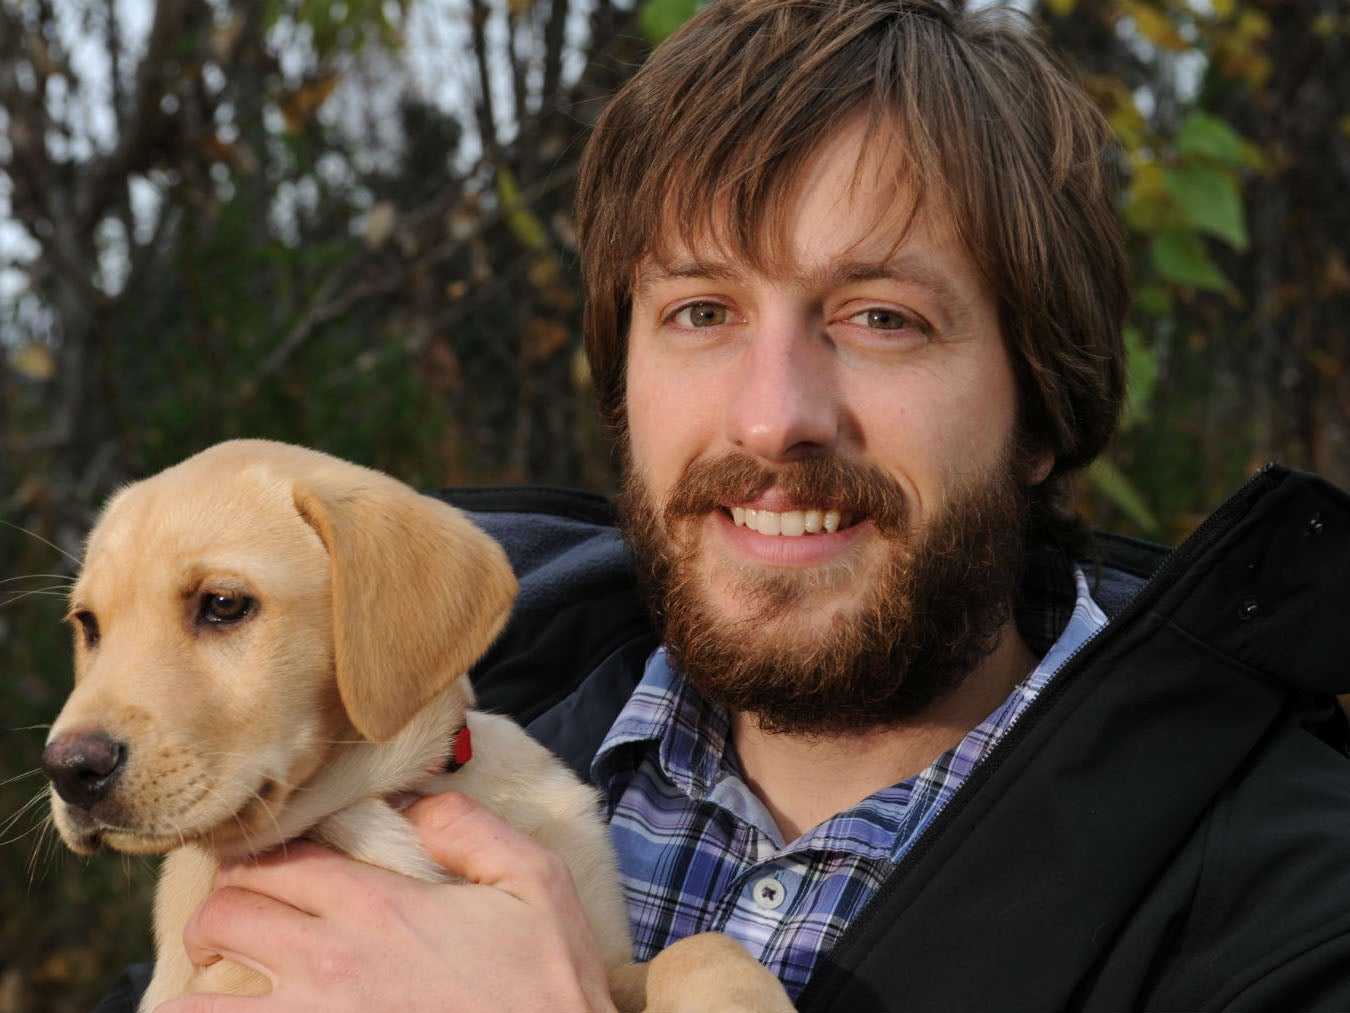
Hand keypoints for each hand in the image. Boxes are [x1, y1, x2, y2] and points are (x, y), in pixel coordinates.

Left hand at [154, 792, 618, 1012]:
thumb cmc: (551, 987)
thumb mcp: (538, 884)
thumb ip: (472, 829)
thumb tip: (415, 803)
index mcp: (379, 909)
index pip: (276, 861)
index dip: (258, 857)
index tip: (267, 868)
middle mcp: (330, 968)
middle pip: (223, 918)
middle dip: (219, 912)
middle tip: (240, 921)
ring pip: (198, 1005)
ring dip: (198, 990)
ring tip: (223, 985)